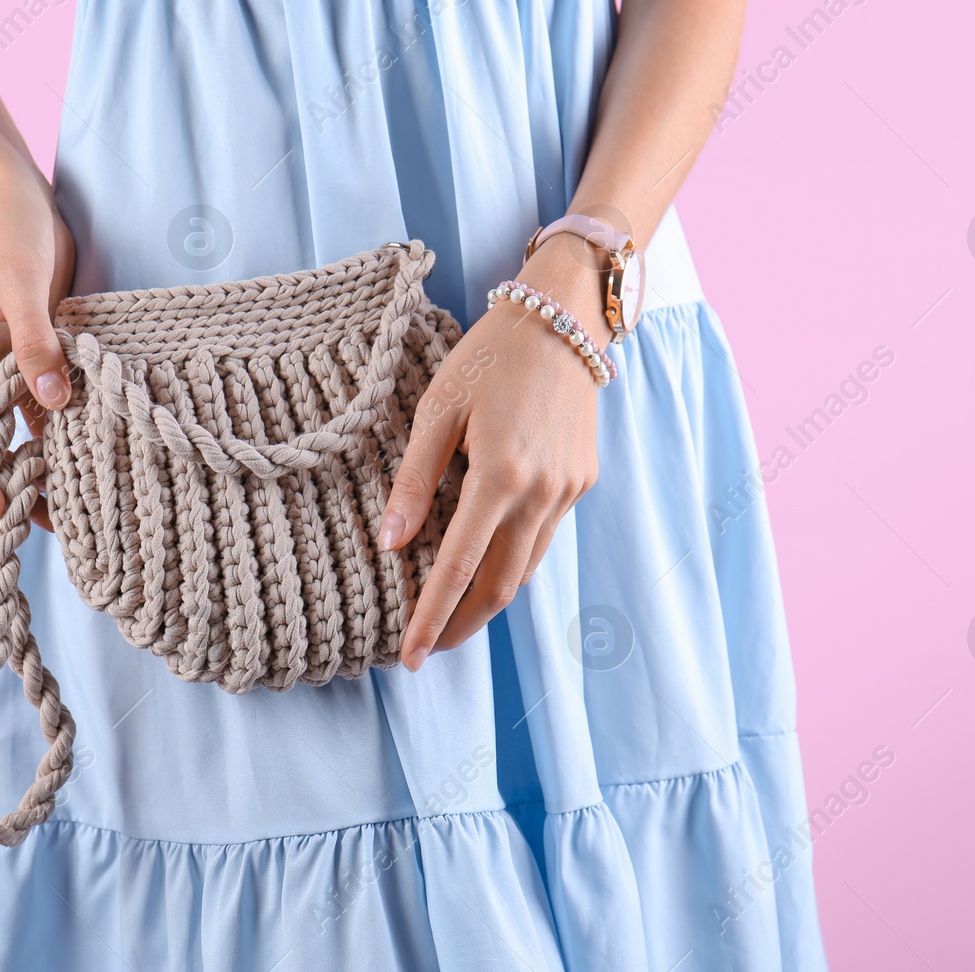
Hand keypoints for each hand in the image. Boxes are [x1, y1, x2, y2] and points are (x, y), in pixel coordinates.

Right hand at [0, 160, 75, 529]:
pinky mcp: (38, 359)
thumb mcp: (21, 281)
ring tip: (76, 511)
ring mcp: (6, 367)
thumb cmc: (9, 230)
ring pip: (14, 434)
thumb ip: (35, 340)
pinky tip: (95, 462)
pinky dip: (64, 438)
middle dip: (4, 487)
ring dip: (38, 470)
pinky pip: (46, 410)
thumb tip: (52, 401)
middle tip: (45, 527)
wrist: (19, 195)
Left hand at [381, 237, 610, 669]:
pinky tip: (486, 564)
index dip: (432, 617)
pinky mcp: (582, 481)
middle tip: (426, 649)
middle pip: (500, 586)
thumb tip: (392, 543)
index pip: (459, 567)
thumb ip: (414, 479)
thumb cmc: (490, 356)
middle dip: (462, 625)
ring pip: (526, 568)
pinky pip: (544, 538)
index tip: (409, 656)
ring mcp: (568, 490)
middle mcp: (542, 492)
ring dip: (488, 600)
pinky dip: (513, 563)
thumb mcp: (438, 408)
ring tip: (450, 616)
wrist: (563, 319)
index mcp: (500, 474)